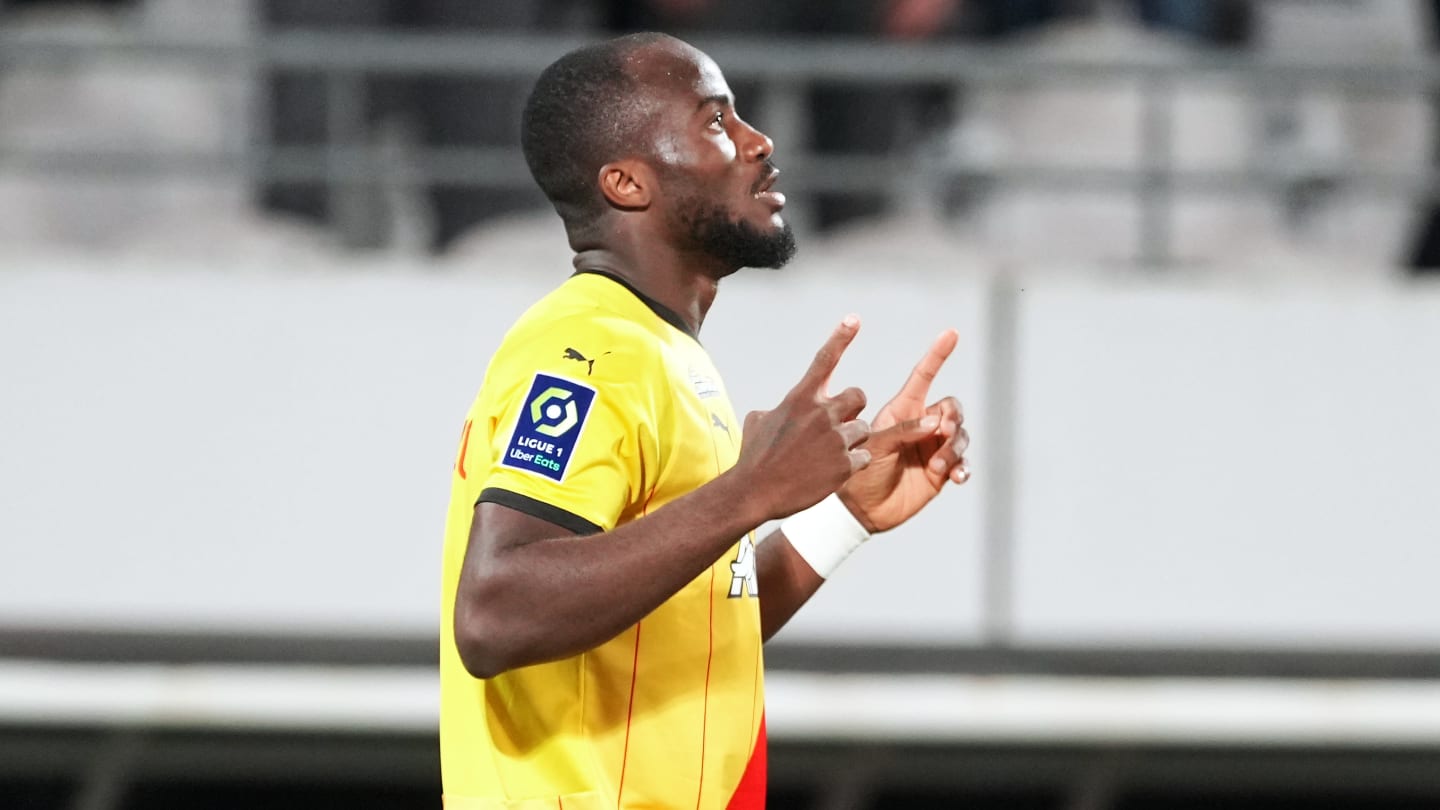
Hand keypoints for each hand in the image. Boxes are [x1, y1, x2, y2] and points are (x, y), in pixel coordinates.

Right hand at [735, 316, 870, 521]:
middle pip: (859, 396)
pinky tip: (831, 474)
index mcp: (800, 399)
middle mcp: (821, 414)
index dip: (841, 337)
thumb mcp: (758, 422)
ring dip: (851, 441)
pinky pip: (863, 456)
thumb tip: (777, 410)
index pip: (824, 360)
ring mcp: (835, 439)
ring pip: (863, 429)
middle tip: (838, 426)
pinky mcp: (845, 465)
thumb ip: (778, 409)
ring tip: (828, 457)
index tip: (855, 318)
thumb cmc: (753, 457)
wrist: (754, 492)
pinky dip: (851, 465)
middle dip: (852, 409)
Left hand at [837, 328, 969, 532]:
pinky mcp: (941, 471)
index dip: (937, 354)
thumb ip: (904, 430)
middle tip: (942, 433)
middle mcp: (922, 425)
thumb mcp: (876, 445)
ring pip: (961, 435)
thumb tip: (937, 422)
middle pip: (952, 408)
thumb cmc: (859, 472)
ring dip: (955, 448)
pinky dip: (963, 466)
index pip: (924, 376)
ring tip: (938, 465)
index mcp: (903, 410)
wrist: (860, 510)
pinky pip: (962, 462)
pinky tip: (957, 476)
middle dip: (953, 418)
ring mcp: (933, 448)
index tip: (951, 333)